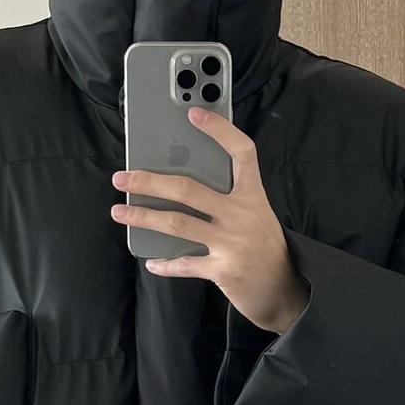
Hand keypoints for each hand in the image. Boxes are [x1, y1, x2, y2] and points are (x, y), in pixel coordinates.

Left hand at [109, 106, 309, 334]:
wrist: (284, 291)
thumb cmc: (265, 250)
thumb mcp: (256, 216)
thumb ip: (230, 201)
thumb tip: (183, 190)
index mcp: (253, 196)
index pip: (241, 153)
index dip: (220, 130)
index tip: (194, 114)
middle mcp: (242, 215)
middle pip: (189, 189)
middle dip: (150, 181)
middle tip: (123, 177)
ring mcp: (231, 242)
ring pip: (178, 223)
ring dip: (144, 216)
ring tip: (120, 212)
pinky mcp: (223, 269)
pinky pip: (185, 264)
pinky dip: (166, 264)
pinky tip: (151, 261)